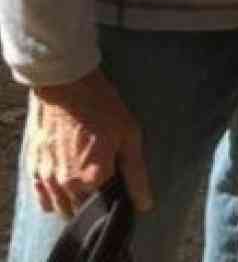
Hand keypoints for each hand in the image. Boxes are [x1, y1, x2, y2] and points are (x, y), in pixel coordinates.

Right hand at [26, 69, 152, 220]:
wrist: (67, 87)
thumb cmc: (102, 107)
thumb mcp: (129, 135)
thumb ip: (136, 173)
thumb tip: (144, 205)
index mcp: (93, 178)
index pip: (108, 204)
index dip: (116, 196)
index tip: (119, 181)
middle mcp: (67, 185)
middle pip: (83, 210)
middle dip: (95, 200)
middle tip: (104, 175)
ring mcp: (47, 180)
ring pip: (63, 209)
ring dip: (75, 202)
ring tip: (86, 177)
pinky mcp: (35, 172)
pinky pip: (44, 200)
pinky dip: (55, 198)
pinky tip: (67, 181)